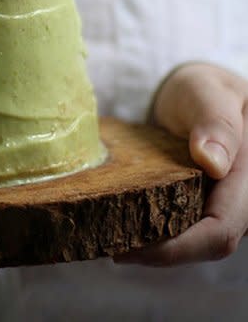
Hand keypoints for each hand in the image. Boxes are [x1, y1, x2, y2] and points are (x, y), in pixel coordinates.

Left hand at [115, 62, 247, 265]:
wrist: (198, 93)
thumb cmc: (204, 89)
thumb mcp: (210, 93)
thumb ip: (216, 122)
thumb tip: (212, 162)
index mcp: (247, 177)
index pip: (220, 230)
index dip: (179, 247)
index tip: (132, 247)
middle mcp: (236, 199)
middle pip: (204, 243)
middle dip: (159, 253)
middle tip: (109, 247)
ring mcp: (217, 202)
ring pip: (191, 239)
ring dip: (153, 246)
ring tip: (109, 240)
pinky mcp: (198, 201)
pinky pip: (179, 224)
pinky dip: (152, 230)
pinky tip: (121, 224)